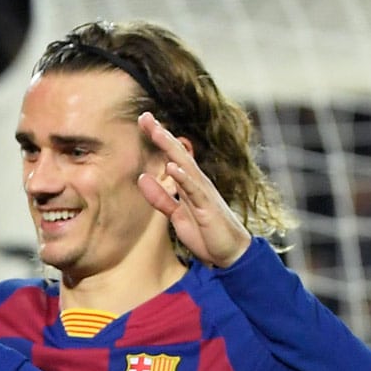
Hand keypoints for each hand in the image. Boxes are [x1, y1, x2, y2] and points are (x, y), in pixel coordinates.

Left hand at [136, 112, 252, 268]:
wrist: (229, 253)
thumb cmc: (204, 232)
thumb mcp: (175, 214)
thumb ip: (160, 197)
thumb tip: (142, 178)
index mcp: (189, 183)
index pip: (171, 155)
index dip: (158, 138)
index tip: (143, 120)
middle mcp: (197, 182)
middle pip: (177, 153)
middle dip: (161, 134)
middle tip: (145, 116)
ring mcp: (203, 193)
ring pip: (185, 165)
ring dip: (170, 148)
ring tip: (156, 131)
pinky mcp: (206, 208)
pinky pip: (194, 190)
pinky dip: (183, 178)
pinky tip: (172, 167)